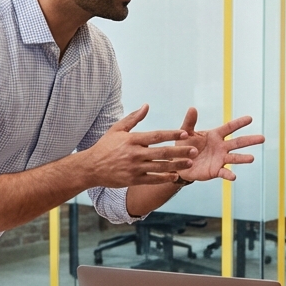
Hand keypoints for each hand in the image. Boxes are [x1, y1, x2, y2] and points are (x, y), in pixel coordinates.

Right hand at [82, 105, 197, 187]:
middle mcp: (135, 154)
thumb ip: (133, 118)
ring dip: (176, 165)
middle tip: (194, 150)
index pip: (156, 136)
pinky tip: (175, 176)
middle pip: (162, 152)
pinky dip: (164, 178)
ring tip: (189, 163)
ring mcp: (134, 168)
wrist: (91, 167)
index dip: (172, 134)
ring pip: (160, 167)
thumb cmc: (105, 146)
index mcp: (132, 139)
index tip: (185, 133)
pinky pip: (152, 180)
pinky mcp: (132, 179)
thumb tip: (146, 106)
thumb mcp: (117, 129)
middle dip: (180, 151)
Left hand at [171, 108, 264, 183]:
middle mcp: (221, 146)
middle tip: (262, 138)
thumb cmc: (183, 145)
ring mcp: (220, 159)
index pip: (230, 127)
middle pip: (238, 142)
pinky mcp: (215, 170)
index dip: (239, 123)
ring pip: (234, 158)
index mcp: (215, 135)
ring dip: (243, 158)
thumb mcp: (185, 132)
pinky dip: (228, 175)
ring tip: (252, 158)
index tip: (250, 118)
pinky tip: (233, 177)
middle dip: (250, 140)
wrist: (179, 163)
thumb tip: (192, 108)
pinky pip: (224, 172)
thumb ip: (190, 122)